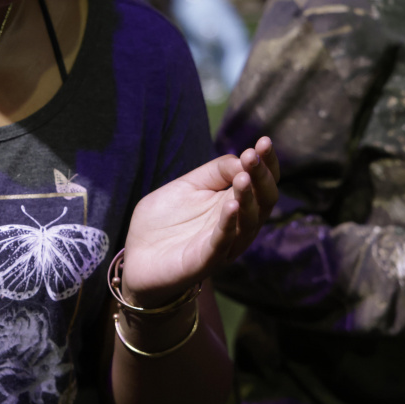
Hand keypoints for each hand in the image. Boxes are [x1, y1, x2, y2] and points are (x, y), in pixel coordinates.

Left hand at [121, 138, 279, 307]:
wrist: (137, 257)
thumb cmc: (164, 221)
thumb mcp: (188, 185)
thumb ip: (215, 172)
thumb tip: (242, 158)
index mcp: (233, 204)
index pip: (261, 183)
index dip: (267, 164)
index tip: (265, 142)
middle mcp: (236, 226)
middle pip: (263, 202)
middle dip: (261, 177)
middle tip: (255, 155)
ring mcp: (223, 245)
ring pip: (247, 223)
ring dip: (248, 198)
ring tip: (244, 176)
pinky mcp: (205, 261)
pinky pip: (222, 243)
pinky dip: (228, 225)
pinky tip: (230, 206)